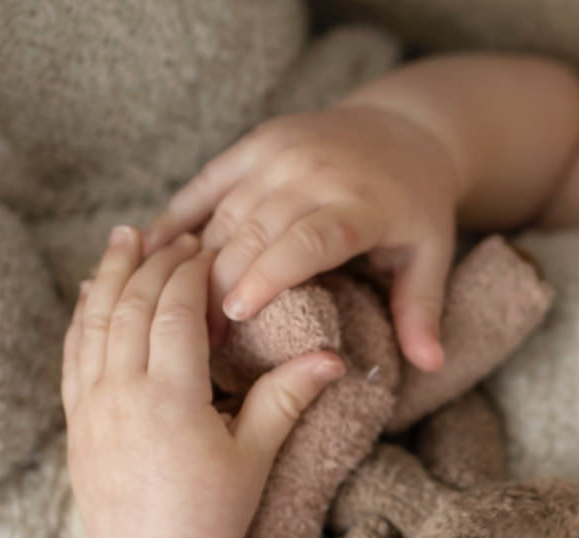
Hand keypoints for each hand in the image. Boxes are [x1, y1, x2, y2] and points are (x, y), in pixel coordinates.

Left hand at [63, 226, 344, 537]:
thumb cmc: (214, 517)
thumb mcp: (256, 456)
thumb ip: (287, 397)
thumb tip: (335, 357)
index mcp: (170, 399)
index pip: (176, 313)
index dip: (192, 274)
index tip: (210, 250)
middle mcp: (122, 395)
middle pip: (131, 306)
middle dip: (154, 263)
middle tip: (176, 234)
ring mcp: (91, 407)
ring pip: (94, 322)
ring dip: (110, 274)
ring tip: (127, 237)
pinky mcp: (76, 422)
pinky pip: (73, 354)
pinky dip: (83, 315)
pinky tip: (92, 290)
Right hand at [141, 105, 461, 370]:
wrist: (406, 131)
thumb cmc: (417, 207)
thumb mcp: (430, 257)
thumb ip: (422, 310)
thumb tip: (431, 364)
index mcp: (360, 204)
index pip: (307, 241)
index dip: (268, 275)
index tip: (234, 314)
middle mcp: (316, 171)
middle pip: (255, 230)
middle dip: (221, 282)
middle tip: (199, 335)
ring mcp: (281, 151)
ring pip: (226, 210)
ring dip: (196, 259)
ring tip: (172, 308)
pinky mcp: (256, 142)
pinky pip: (208, 180)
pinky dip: (178, 213)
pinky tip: (148, 249)